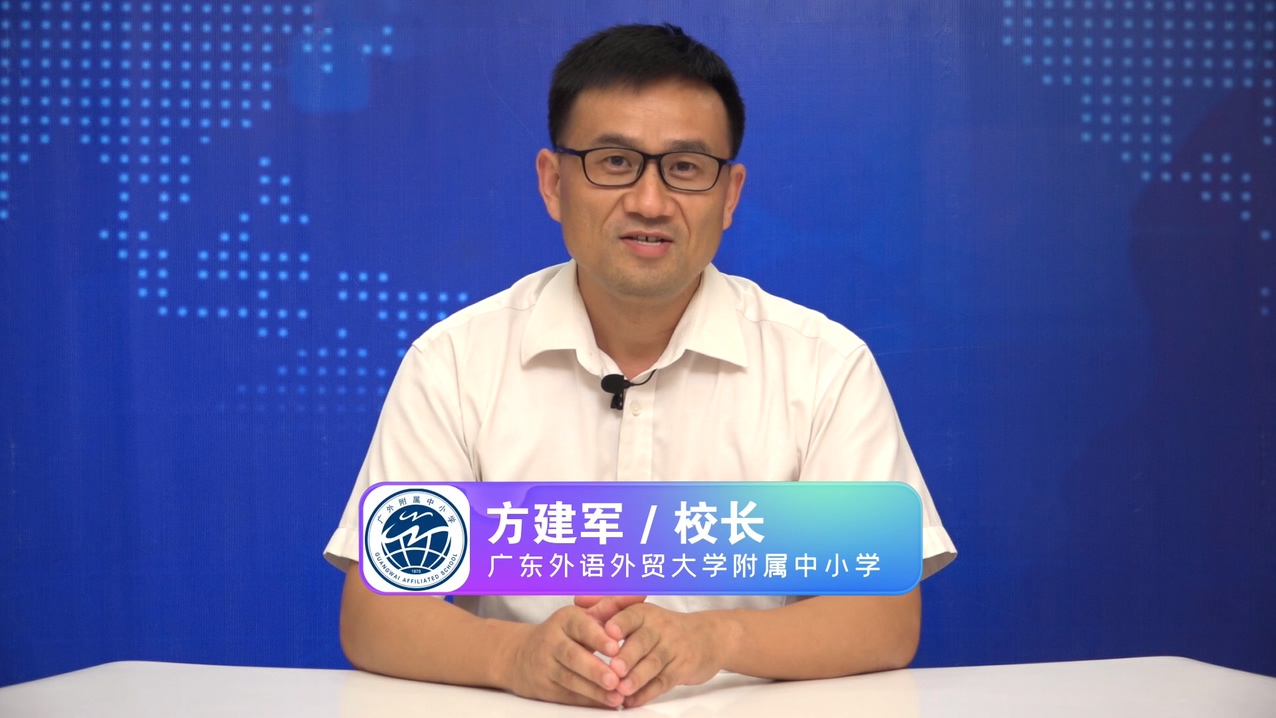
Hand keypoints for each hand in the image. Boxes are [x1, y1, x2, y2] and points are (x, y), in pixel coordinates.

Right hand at [500, 596, 645, 707]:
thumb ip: (613, 607)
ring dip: (594, 690)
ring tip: (616, 697)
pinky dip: (587, 701)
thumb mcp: (585, 615)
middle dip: (595, 669)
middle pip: (573, 656)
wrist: (522, 654)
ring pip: (570, 679)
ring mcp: (545, 665)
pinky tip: (605, 703)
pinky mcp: (544, 688)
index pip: (580, 626)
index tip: (615, 648)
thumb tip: (641, 597)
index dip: (597, 638)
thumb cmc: (566, 633)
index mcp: (565, 619)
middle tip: (617, 678)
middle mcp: (552, 641)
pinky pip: (567, 696)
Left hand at [603, 602, 736, 707]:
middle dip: (628, 655)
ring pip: (654, 663)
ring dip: (637, 678)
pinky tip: (632, 701)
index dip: (620, 623)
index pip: (631, 615)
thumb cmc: (662, 627)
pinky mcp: (682, 669)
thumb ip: (608, 607)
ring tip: (621, 690)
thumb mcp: (639, 612)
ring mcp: (673, 648)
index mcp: (645, 612)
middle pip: (643, 641)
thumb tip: (578, 601)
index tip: (608, 632)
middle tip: (614, 668)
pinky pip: (664, 682)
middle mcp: (660, 628)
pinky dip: (647, 693)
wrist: (706, 638)